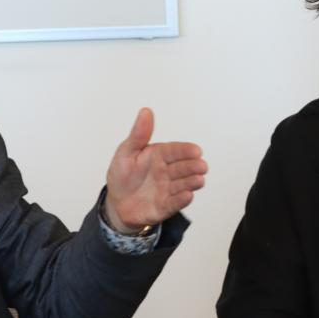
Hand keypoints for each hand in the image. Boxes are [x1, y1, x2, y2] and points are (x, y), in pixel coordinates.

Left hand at [103, 108, 207, 232]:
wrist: (117, 203)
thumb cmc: (122, 175)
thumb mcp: (126, 152)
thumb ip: (139, 134)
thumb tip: (146, 111)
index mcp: (159, 156)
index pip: (175, 151)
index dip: (186, 151)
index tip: (196, 151)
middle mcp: (167, 172)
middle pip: (183, 168)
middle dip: (193, 167)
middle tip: (202, 166)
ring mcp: (168, 189)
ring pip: (182, 185)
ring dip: (191, 183)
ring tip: (199, 180)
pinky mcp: (165, 206)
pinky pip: (174, 203)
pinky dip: (181, 200)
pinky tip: (187, 196)